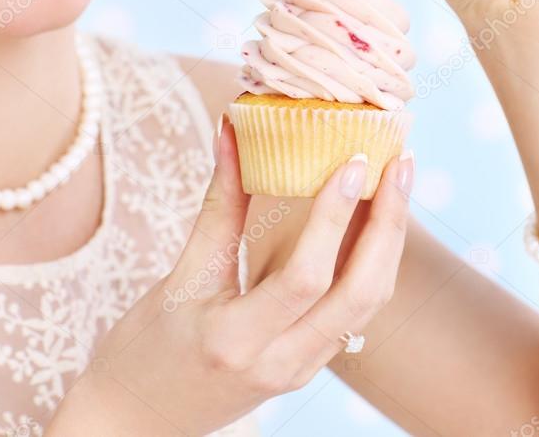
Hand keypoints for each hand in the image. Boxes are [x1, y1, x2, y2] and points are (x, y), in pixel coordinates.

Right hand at [49, 120, 413, 435]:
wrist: (137, 422)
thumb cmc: (144, 349)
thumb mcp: (179, 278)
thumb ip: (217, 207)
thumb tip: (233, 131)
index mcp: (237, 340)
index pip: (306, 277)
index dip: (334, 217)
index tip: (355, 161)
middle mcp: (281, 362)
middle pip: (360, 293)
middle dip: (389, 225)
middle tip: (400, 163)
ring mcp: (301, 371)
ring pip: (369, 305)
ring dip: (389, 242)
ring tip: (398, 183)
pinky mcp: (309, 367)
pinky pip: (355, 313)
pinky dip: (372, 265)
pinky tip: (377, 223)